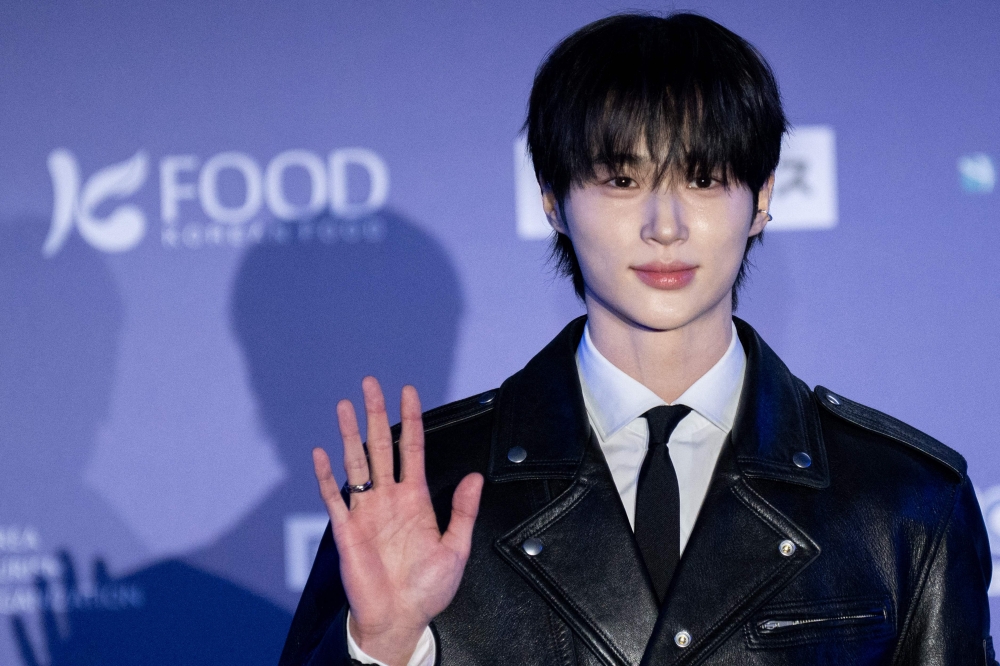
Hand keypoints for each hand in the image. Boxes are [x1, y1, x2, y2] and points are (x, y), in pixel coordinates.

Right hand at [313, 377, 483, 665]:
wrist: (400, 619)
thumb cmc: (428, 588)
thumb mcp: (456, 548)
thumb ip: (464, 511)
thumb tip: (477, 475)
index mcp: (416, 499)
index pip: (412, 448)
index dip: (411, 419)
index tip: (408, 390)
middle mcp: (389, 498)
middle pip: (381, 446)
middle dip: (375, 413)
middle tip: (371, 383)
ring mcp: (366, 512)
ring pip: (356, 464)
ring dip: (349, 435)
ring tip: (344, 405)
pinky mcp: (347, 530)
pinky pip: (333, 498)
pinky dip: (326, 476)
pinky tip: (321, 453)